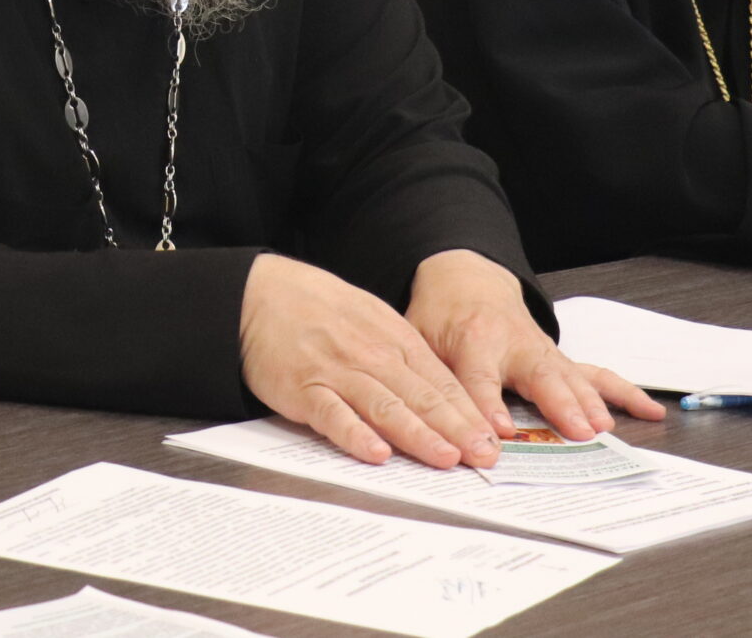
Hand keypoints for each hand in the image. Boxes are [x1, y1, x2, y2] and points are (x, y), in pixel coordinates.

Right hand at [239, 252, 500, 469]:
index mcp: (391, 338)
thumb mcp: (369, 318)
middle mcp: (369, 354)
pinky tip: (376, 452)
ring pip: (385, 406)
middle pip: (420, 396)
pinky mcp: (303, 388)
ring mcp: (336, 371)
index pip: (439, 381)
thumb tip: (440, 393)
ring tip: (445, 457)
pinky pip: (333, 415)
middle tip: (484, 456)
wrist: (258, 293)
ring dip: (417, 434)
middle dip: (456, 428)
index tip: (493, 440)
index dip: (468, 413)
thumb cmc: (314, 307)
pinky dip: (355, 434)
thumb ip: (402, 353)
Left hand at [405, 249, 662, 443]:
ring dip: (589, 402)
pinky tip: (650, 411)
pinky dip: (624, 393)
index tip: (498, 434)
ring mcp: (542, 350)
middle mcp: (514, 343)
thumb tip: (432, 427)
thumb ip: (430, 380)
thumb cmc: (440, 317)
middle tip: (574, 432)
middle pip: (538, 375)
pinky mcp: (560, 359)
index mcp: (471, 340)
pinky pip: (596, 374)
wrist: (465, 280)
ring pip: (571, 375)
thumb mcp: (419, 341)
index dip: (487, 406)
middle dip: (558, 404)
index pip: (478, 378)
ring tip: (604, 429)